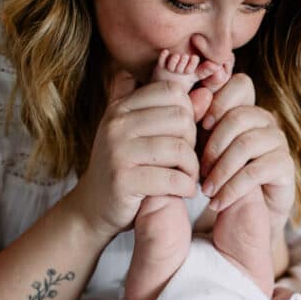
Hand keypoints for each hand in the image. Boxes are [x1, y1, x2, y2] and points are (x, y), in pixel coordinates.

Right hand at [69, 70, 199, 241]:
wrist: (94, 208)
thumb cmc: (126, 168)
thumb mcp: (145, 136)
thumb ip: (172, 113)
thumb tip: (206, 94)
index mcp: (121, 107)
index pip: (172, 92)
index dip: (189, 113)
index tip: (185, 136)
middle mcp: (116, 124)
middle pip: (180, 118)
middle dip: (193, 142)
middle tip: (188, 161)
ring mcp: (117, 151)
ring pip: (179, 148)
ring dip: (192, 168)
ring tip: (189, 177)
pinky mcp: (122, 180)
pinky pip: (171, 178)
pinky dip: (186, 187)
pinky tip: (184, 192)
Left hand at [198, 73, 295, 231]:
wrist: (244, 212)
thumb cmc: (218, 174)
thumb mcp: (201, 147)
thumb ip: (196, 122)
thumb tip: (194, 96)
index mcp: (245, 107)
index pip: (240, 83)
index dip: (218, 100)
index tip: (201, 125)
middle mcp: (265, 119)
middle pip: (238, 116)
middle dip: (212, 146)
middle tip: (197, 172)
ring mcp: (278, 141)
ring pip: (246, 144)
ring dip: (221, 171)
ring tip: (206, 191)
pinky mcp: (285, 165)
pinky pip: (255, 172)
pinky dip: (231, 189)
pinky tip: (217, 203)